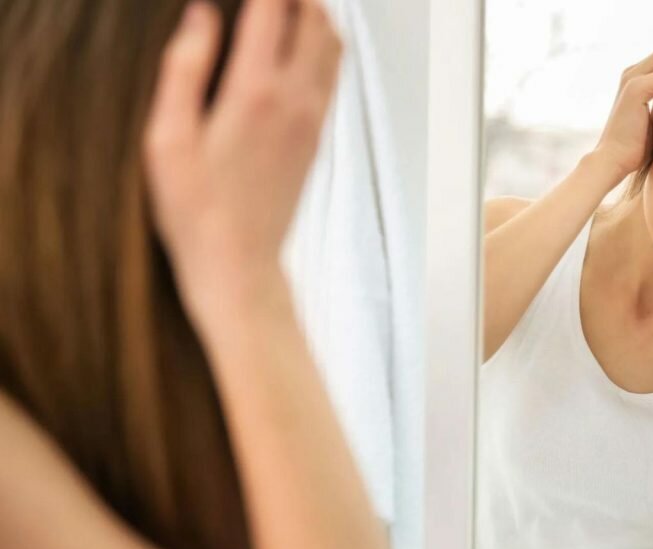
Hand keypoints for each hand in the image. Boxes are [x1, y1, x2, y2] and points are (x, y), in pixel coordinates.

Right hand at [144, 0, 342, 307]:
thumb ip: (184, 68)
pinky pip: (332, 75)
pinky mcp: (317, 138)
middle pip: (314, 19)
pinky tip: (303, 43)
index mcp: (255, 91)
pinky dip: (323, 45)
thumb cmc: (196, 211)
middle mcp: (295, 100)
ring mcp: (312, 119)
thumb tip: (201, 15)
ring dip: (315, 13)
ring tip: (288, 2)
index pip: (273, 8)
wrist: (241, 265)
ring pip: (333, 45)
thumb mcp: (167, 139)